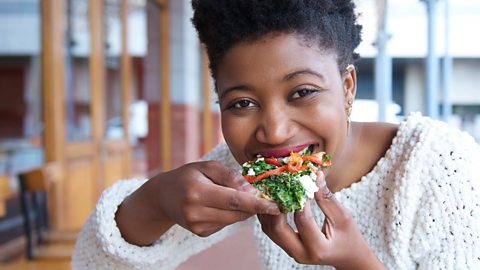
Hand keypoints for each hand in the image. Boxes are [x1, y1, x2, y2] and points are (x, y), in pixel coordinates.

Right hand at [116, 161, 279, 245]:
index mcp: (197, 192)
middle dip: (254, 205)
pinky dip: (231, 214)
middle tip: (265, 195)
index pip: (234, 200)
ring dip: (244, 209)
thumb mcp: (206, 167)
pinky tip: (221, 204)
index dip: (257, 204)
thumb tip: (250, 189)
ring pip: (233, 219)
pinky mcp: (201, 233)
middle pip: (236, 213)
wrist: (163, 196)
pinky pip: (226, 223)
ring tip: (238, 195)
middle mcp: (196, 212)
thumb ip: (229, 176)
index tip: (275, 205)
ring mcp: (197, 226)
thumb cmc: (188, 176)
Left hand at [257, 171, 384, 269]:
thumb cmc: (349, 237)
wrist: (349, 258)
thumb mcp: (342, 217)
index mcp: (318, 248)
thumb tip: (315, 175)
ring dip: (268, 209)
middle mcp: (301, 254)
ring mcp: (292, 252)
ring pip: (270, 230)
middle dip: (275, 205)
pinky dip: (270, 214)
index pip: (302, 219)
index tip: (298, 180)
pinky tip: (272, 199)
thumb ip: (326, 198)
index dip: (299, 198)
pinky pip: (272, 230)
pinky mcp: (287, 247)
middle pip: (277, 228)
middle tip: (278, 185)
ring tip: (271, 189)